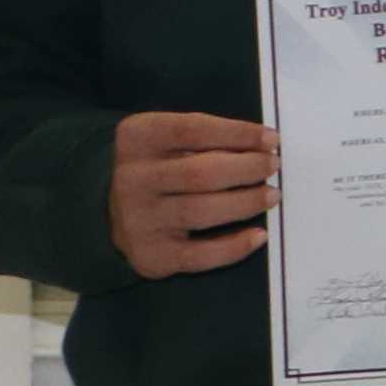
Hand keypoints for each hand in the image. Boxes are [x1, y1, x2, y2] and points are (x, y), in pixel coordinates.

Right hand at [108, 107, 276, 275]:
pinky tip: (259, 235)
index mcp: (138, 139)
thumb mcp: (170, 139)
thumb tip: (264, 145)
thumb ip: (207, 137)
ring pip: (201, 211)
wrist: (113, 209)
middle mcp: (132, 179)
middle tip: (273, 166)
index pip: (192, 130)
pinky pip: (199, 255)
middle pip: (199, 173)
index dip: (237, 133)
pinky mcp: (151, 255)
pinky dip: (234, 247)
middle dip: (246, 168)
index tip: (272, 139)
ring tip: (271, 195)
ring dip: (245, 203)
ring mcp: (138, 220)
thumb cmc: (161, 166)